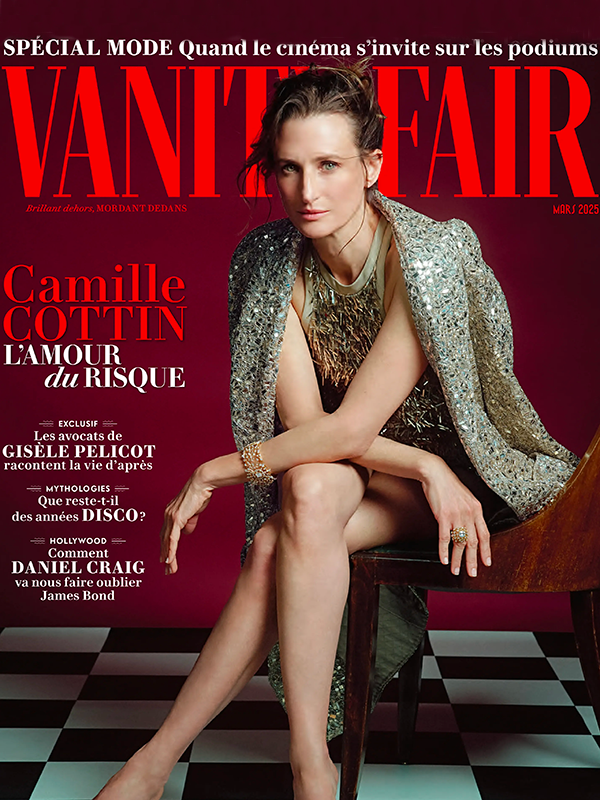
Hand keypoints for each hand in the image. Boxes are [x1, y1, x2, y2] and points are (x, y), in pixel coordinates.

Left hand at [159, 468, 213, 574]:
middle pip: (164, 540)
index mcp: (170, 513)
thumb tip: (186, 532)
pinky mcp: (177, 519)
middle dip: (165, 556)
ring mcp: (171, 517)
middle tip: (166, 569)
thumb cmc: (200, 494)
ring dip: (168, 557)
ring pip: (167, 542)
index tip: (165, 559)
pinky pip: (172, 538)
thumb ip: (189, 522)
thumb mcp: (194, 511)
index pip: (166, 534)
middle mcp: (168, 516)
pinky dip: (170, 550)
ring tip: (169, 569)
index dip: (165, 547)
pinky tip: (169, 560)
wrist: (201, 483)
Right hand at [420, 457, 491, 576]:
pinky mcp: (443, 516)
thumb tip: (471, 527)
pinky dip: (444, 550)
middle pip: (473, 542)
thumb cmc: (448, 485)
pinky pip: (445, 538)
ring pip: (459, 543)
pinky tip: (444, 559)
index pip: (485, 534)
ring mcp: (456, 515)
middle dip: (472, 560)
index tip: (486, 563)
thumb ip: (470, 512)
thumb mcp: (465, 498)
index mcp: (477, 509)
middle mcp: (469, 513)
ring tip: (455, 570)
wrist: (435, 473)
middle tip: (472, 573)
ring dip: (457, 559)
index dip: (486, 550)